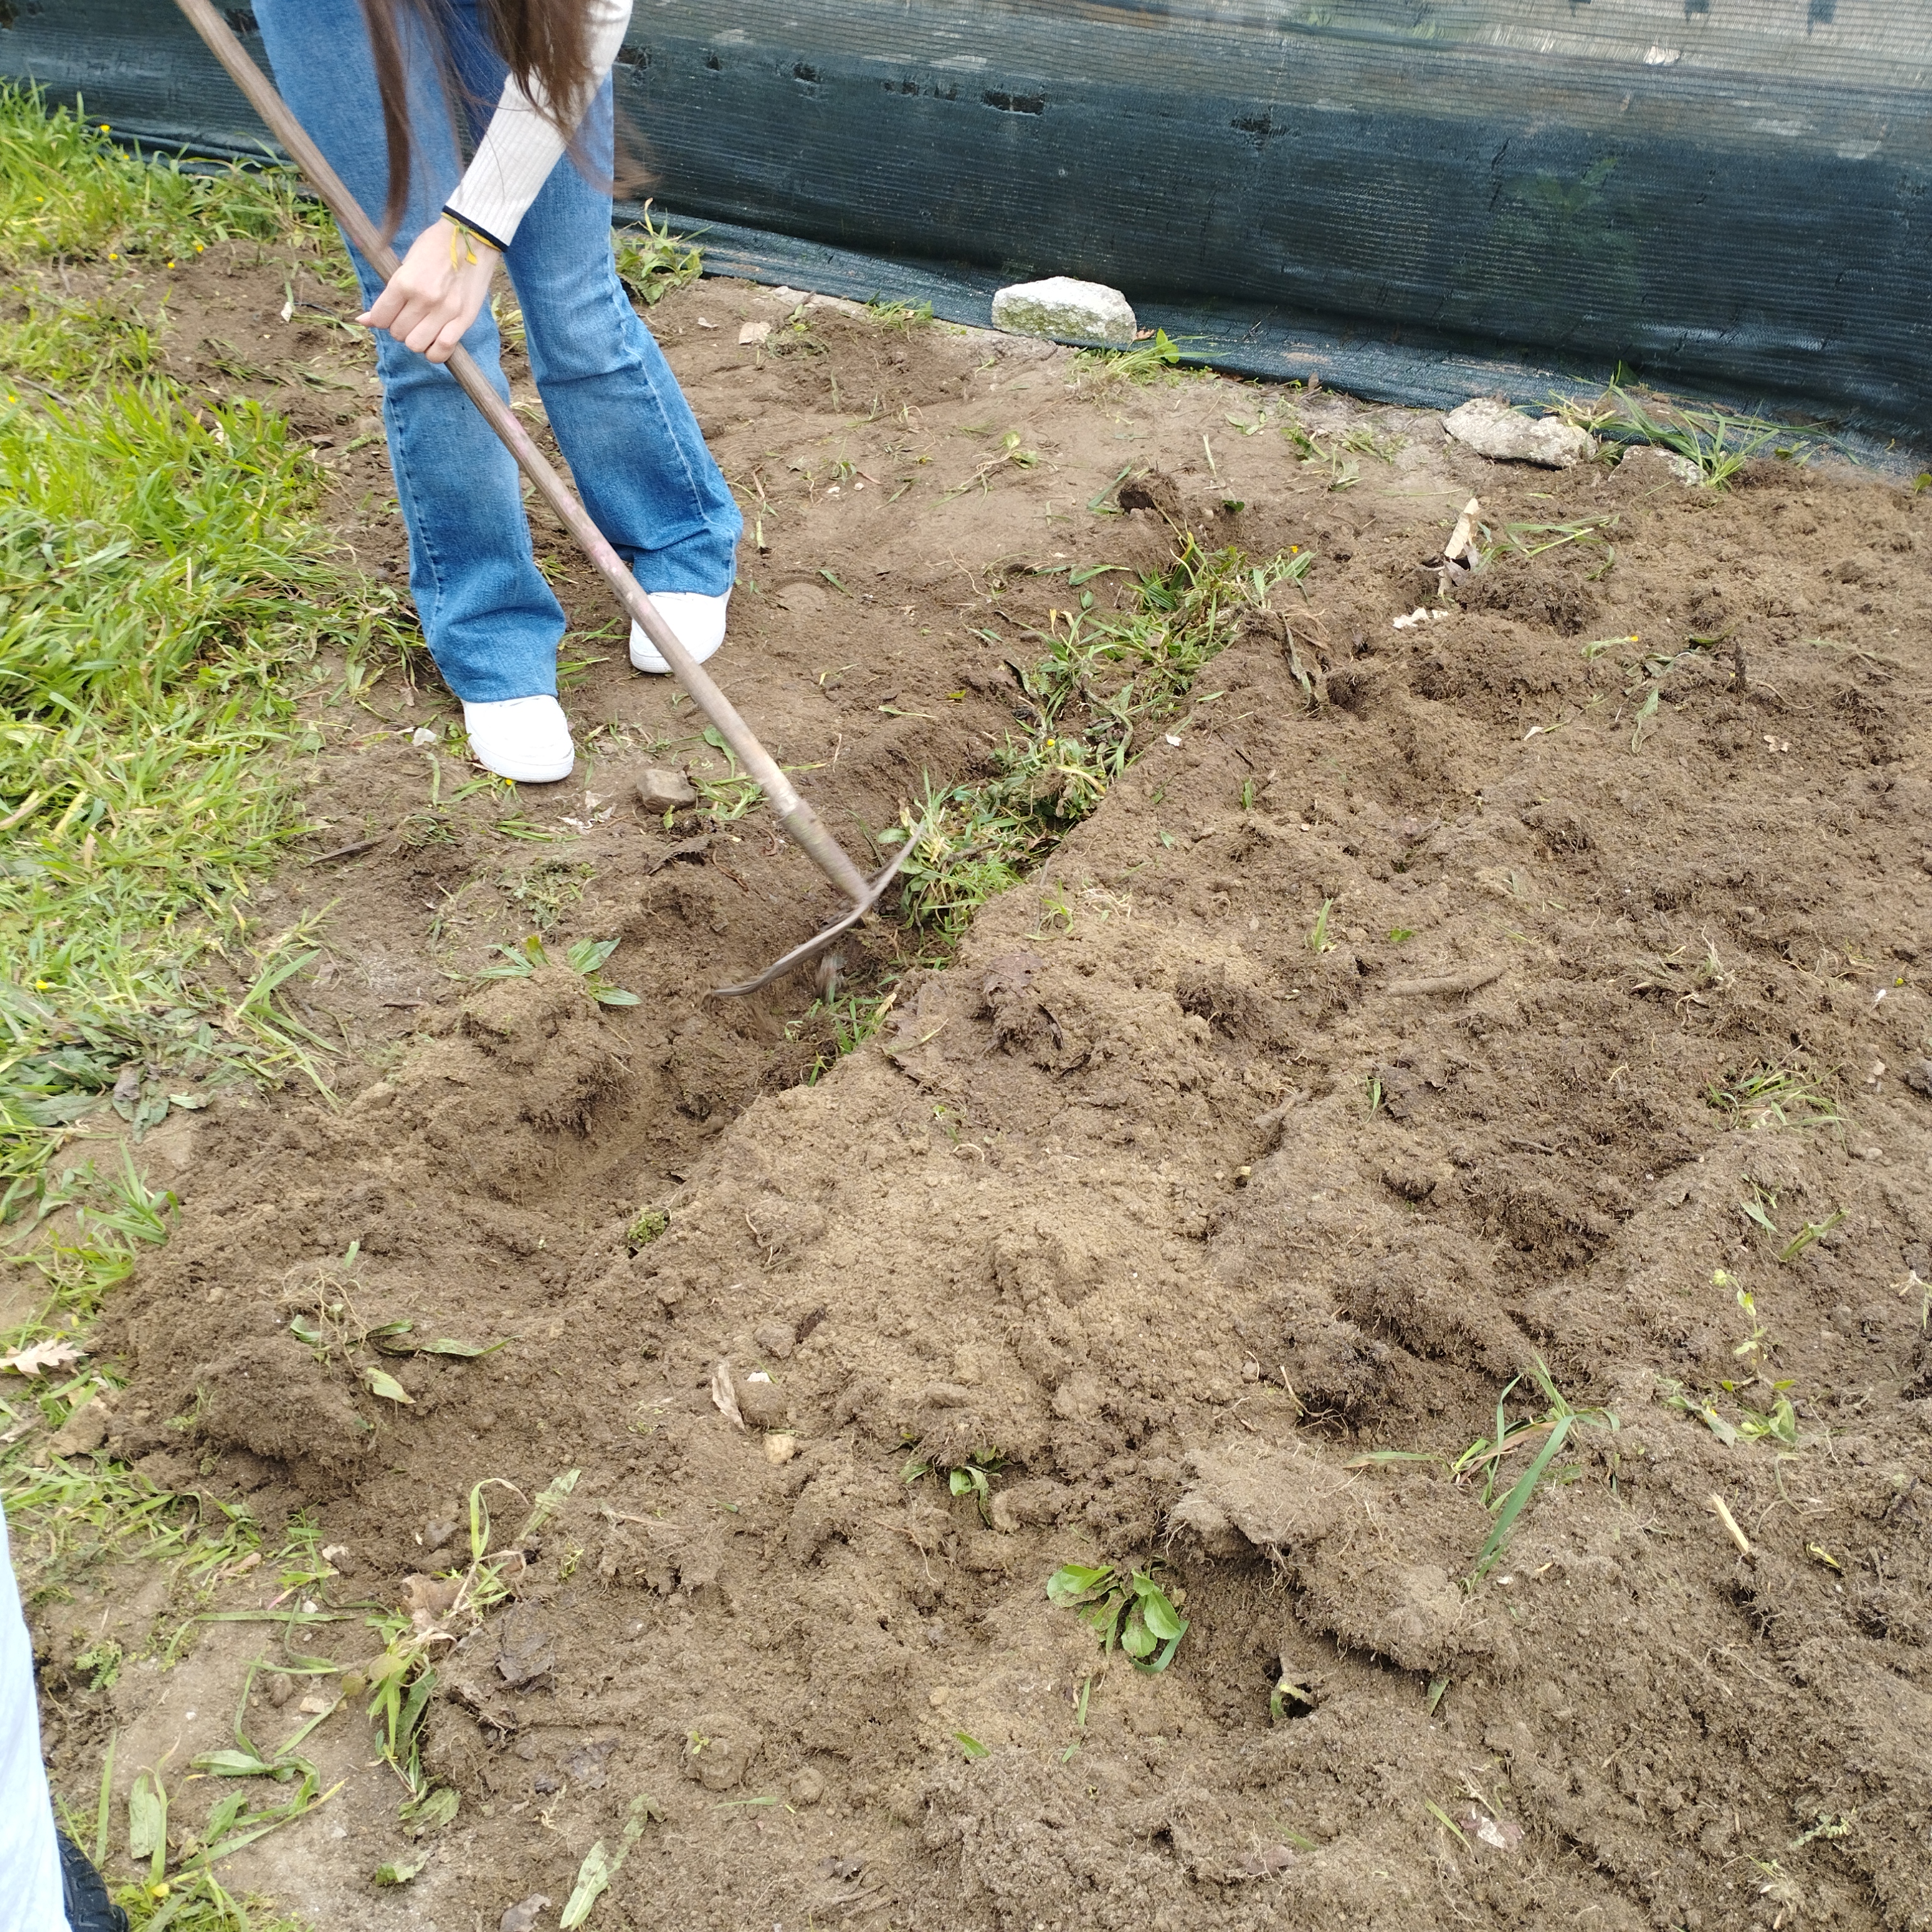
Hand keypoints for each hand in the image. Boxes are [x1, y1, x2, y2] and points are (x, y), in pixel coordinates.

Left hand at [359, 219, 497, 363]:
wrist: (470, 239)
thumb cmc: (435, 247)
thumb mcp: (405, 264)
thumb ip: (388, 295)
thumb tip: (364, 320)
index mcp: (405, 282)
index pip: (381, 318)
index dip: (381, 319)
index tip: (388, 315)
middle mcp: (424, 299)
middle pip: (398, 333)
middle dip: (399, 328)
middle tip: (408, 317)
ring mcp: (445, 311)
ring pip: (417, 344)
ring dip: (416, 340)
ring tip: (423, 329)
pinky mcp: (463, 319)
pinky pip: (443, 349)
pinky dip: (435, 352)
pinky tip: (435, 343)